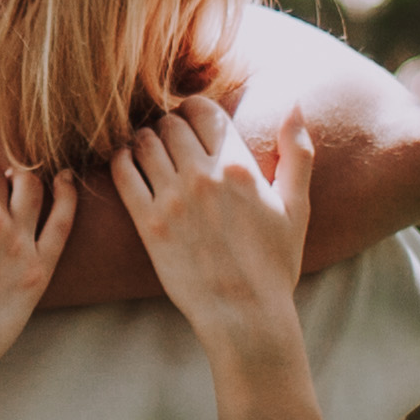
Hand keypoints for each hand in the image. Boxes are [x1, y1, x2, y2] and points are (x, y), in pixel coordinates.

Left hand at [113, 97, 312, 342]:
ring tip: (149, 150)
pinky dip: (120, 160)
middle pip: (170, 123)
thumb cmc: (274, 264)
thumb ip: (298, 152)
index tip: (192, 120)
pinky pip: (123, 174)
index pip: (204, 110)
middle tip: (169, 138)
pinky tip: (127, 163)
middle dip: (169, 124)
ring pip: (143, 142)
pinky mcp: (148, 224)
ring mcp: (173, 200)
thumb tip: (296, 105)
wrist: (245, 315)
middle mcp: (204, 177)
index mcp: (239, 167)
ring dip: (144, 139)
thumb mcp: (296, 206)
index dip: (194, 109)